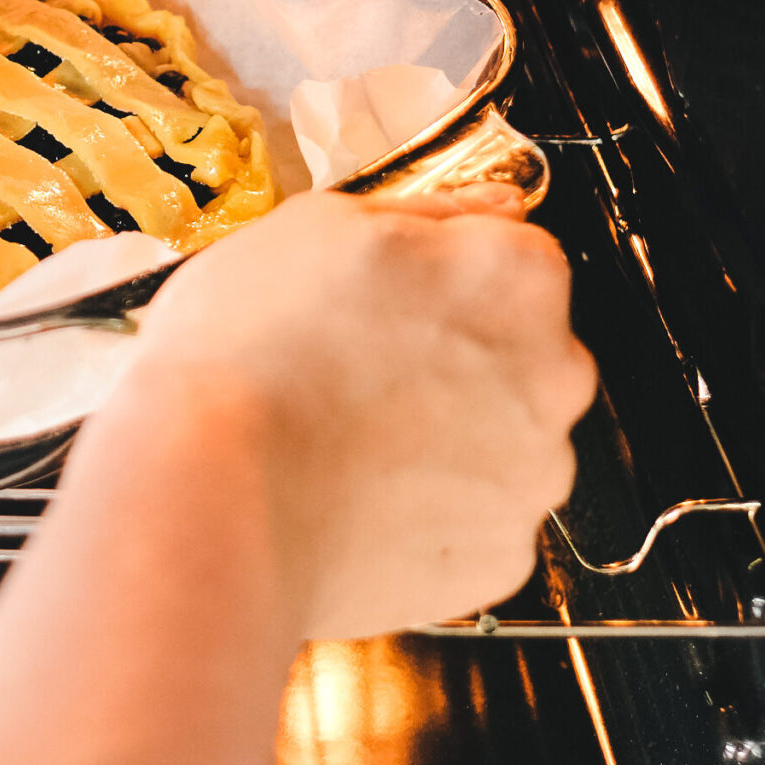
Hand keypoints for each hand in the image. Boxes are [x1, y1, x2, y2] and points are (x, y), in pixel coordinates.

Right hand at [95, 183, 593, 638]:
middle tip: (354, 367)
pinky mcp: (498, 558)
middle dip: (454, 356)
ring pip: (499, 441)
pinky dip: (427, 514)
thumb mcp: (318, 226)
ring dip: (443, 437)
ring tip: (342, 440)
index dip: (437, 273)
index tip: (386, 296)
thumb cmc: (250, 357)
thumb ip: (429, 211)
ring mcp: (532, 476)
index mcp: (515, 276)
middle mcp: (553, 376)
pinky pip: (473, 523)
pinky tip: (355, 498)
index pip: (509, 253)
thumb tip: (489, 206)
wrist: (212, 500)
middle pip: (519, 351)